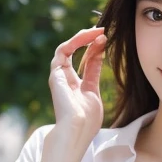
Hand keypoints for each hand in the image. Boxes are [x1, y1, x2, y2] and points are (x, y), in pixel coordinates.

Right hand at [49, 26, 106, 142]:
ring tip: (97, 30)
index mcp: (77, 87)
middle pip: (75, 52)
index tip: (106, 39)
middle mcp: (66, 80)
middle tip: (102, 30)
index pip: (86, 61)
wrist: (77, 130)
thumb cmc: (87, 121)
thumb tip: (100, 53)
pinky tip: (88, 36)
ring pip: (67, 48)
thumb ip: (94, 72)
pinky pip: (62, 50)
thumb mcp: (94, 91)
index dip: (96, 49)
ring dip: (82, 37)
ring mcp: (59, 77)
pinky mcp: (55, 74)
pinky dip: (75, 41)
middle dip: (88, 40)